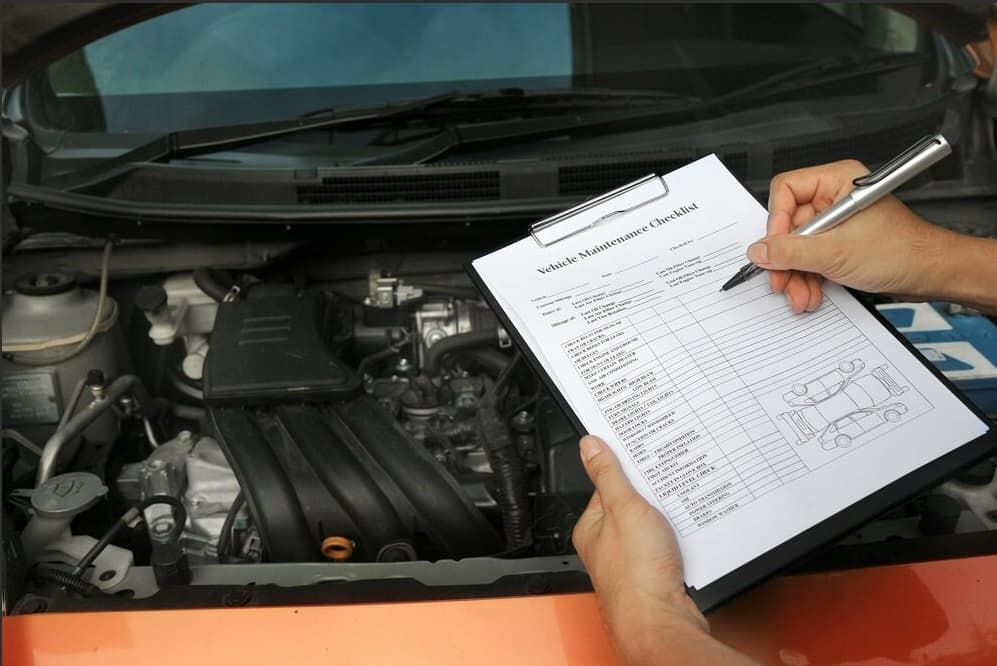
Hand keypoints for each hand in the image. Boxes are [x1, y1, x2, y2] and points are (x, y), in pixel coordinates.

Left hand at [573, 436, 758, 664]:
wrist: (661, 622)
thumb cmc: (635, 574)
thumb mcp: (622, 508)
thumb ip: (607, 474)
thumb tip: (590, 445)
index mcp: (592, 527)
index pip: (608, 485)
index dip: (627, 471)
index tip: (643, 458)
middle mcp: (609, 545)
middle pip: (632, 505)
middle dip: (652, 497)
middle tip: (665, 488)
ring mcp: (633, 561)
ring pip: (654, 527)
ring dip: (668, 520)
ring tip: (676, 516)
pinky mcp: (656, 574)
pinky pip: (669, 547)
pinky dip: (679, 540)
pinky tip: (685, 538)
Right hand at [749, 160, 950, 311]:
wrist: (930, 274)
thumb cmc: (902, 251)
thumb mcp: (836, 253)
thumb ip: (791, 252)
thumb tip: (760, 250)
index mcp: (838, 181)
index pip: (787, 190)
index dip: (776, 221)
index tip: (774, 248)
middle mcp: (835, 197)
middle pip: (789, 224)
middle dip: (786, 258)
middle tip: (781, 279)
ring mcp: (837, 222)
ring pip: (798, 245)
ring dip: (796, 274)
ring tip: (800, 294)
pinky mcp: (840, 242)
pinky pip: (811, 257)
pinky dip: (807, 277)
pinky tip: (810, 293)